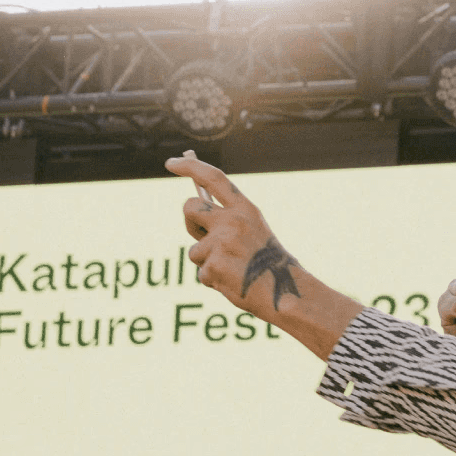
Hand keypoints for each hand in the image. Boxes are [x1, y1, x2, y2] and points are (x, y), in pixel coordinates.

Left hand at [164, 154, 302, 319]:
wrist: (285, 293)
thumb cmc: (267, 262)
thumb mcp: (253, 231)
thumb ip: (226, 220)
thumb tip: (193, 213)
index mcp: (245, 208)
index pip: (213, 177)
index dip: (189, 166)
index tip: (171, 163)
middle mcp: (232, 221)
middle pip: (189, 208)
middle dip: (189, 222)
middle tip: (200, 234)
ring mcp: (221, 243)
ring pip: (194, 249)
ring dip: (206, 261)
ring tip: (232, 269)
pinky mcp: (212, 266)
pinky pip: (201, 272)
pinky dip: (213, 280)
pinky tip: (233, 282)